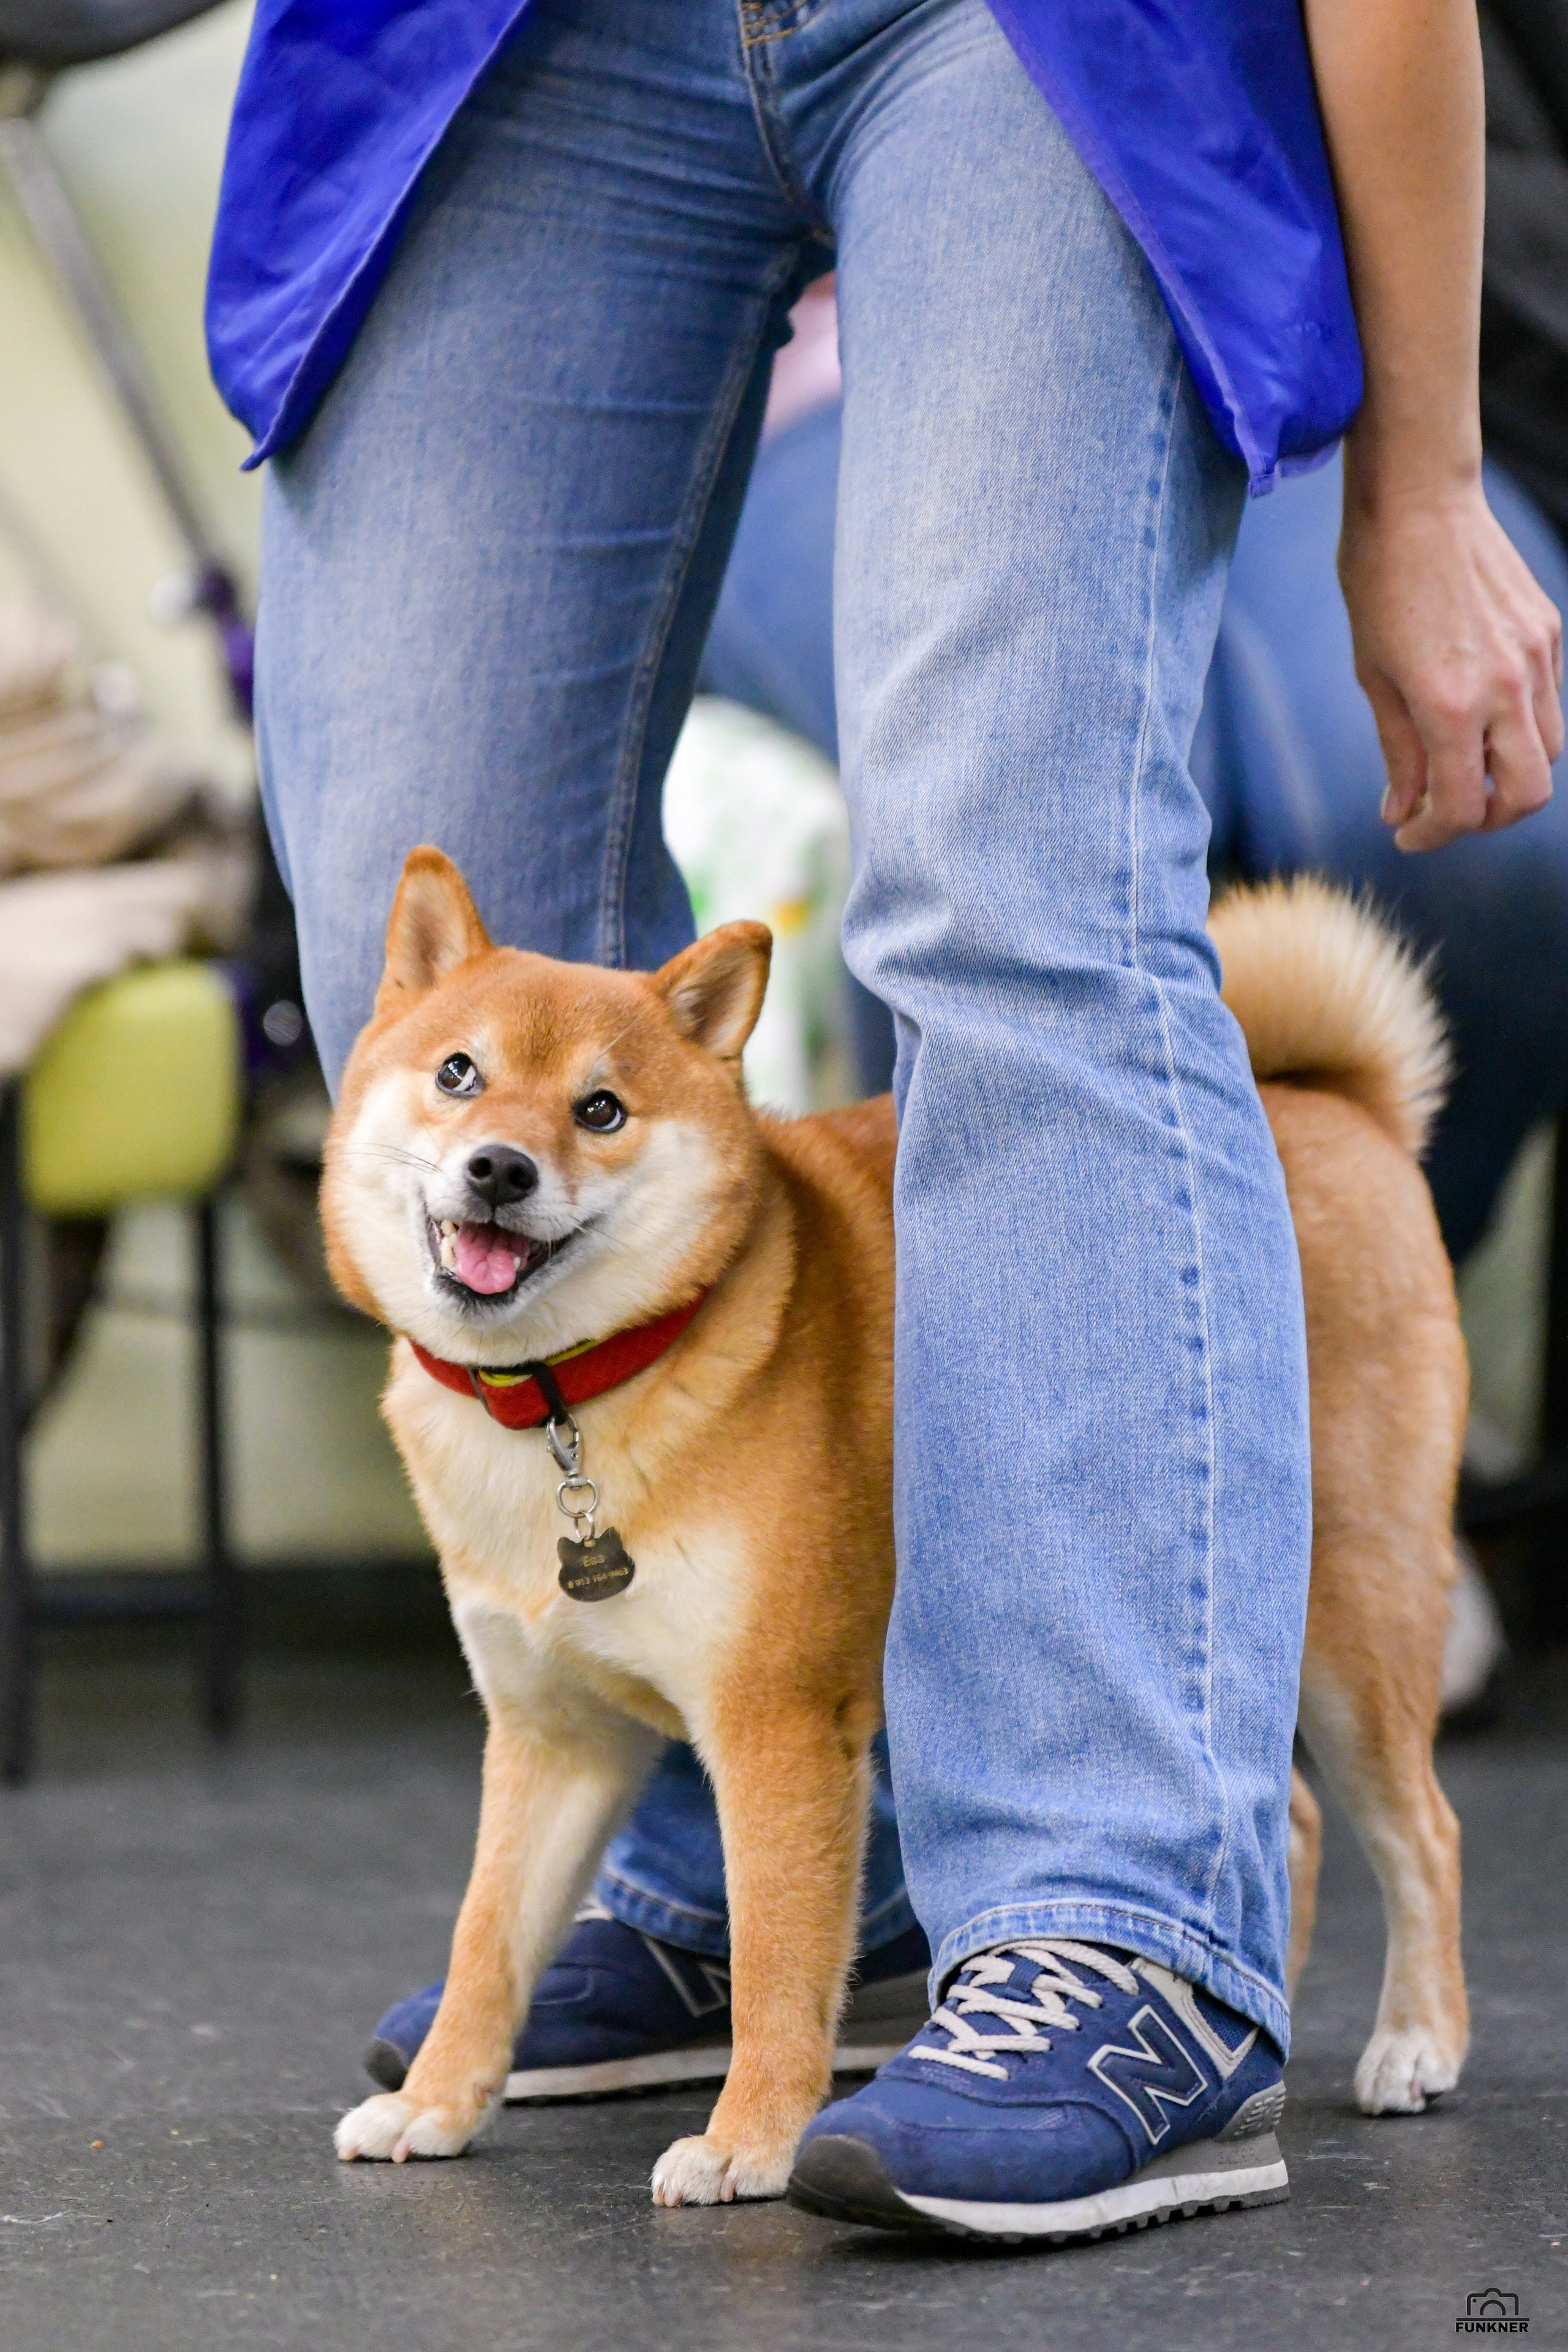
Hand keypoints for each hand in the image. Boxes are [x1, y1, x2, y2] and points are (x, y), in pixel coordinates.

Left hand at [1337, 473, 1562, 851]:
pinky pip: (1548, 703)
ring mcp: (1536, 659)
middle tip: (1446, 811)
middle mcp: (1505, 688)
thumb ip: (1398, 752)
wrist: (1419, 500)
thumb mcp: (1373, 678)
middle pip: (1527, 795)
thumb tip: (1403, 813)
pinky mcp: (1548, 632)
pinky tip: (1478, 713)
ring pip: (1547, 752)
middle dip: (1487, 818)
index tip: (1406, 834)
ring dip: (1509, 774)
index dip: (1432, 835)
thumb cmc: (1379, 583)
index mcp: (1450, 706)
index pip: (1462, 807)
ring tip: (1463, 765)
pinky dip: (1518, 728)